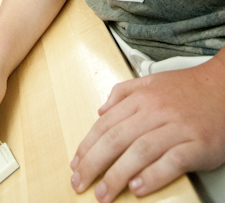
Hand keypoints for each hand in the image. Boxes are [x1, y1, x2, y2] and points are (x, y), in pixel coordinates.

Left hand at [70, 56, 224, 201]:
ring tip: (103, 193)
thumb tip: (101, 110)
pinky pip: (171, 161)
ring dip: (117, 175)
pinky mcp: (197, 144)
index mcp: (142, 98)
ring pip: (140, 151)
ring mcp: (177, 128)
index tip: (76, 163)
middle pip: (117, 138)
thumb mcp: (150, 82)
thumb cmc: (187, 88)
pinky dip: (153, 176)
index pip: (106, 123)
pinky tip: (137, 188)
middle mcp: (156, 111)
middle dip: (94, 163)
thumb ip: (123, 93)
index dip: (88, 145)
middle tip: (80, 183)